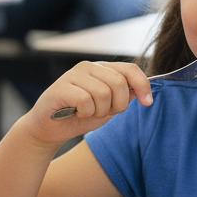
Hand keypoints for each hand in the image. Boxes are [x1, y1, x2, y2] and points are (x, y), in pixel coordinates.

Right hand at [23, 59, 152, 145]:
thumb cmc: (79, 117)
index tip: (147, 103)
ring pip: (103, 93)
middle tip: (103, 112)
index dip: (143, 86)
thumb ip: (123, 97)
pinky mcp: (61, 87)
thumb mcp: (108, 108)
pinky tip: (76, 113)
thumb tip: (141, 91)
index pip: (130, 69)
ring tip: (87, 113)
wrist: (49, 129)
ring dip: (98, 111)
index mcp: (102, 68)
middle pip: (119, 83)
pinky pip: (85, 101)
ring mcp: (73, 74)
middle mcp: (89, 66)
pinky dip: (85, 113)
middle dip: (117, 105)